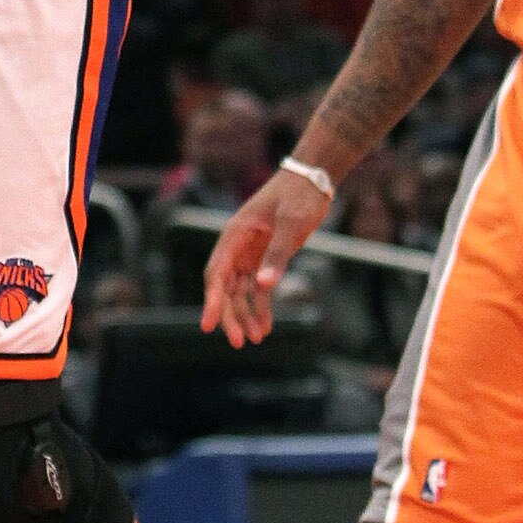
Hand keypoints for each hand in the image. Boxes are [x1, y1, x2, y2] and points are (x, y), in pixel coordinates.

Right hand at [202, 167, 332, 345]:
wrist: (313, 180)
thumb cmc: (299, 196)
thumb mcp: (291, 224)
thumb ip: (278, 255)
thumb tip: (263, 286)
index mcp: (235, 234)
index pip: (216, 273)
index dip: (211, 301)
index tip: (208, 325)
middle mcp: (237, 246)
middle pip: (224, 288)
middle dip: (230, 316)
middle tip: (239, 342)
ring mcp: (250, 253)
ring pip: (239, 292)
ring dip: (245, 315)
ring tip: (256, 339)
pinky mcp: (265, 258)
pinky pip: (258, 288)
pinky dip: (261, 307)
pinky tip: (266, 326)